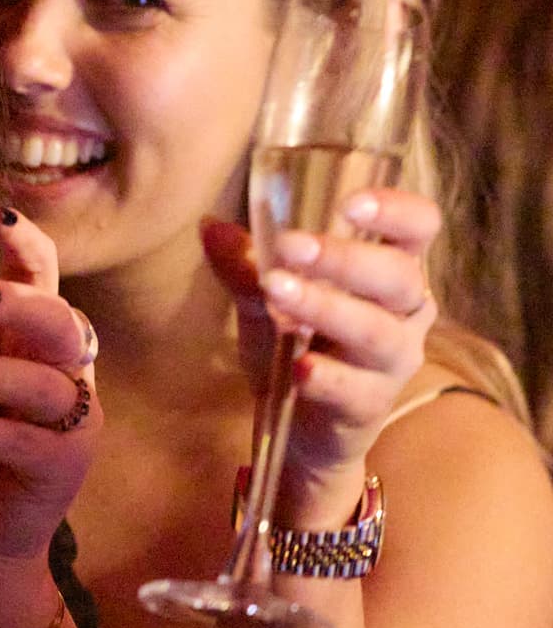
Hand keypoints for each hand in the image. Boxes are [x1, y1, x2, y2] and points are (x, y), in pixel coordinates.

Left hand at [202, 188, 439, 514]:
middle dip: (345, 258)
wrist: (297, 424)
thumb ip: (245, 264)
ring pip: (377, 331)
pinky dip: (327, 377)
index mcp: (390, 267)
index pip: (418, 227)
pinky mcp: (370, 406)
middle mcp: (405, 311)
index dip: (396, 210)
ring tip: (280, 292)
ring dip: (328, 308)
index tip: (350, 203)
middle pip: (398, 275)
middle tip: (291, 245)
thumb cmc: (296, 339)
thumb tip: (210, 226)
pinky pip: (357, 390)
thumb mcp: (265, 295)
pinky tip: (299, 367)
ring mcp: (393, 361)